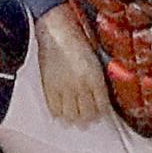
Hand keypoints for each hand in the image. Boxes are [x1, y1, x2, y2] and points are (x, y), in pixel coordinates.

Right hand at [34, 3, 112, 124]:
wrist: (57, 32)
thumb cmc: (78, 41)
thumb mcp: (95, 58)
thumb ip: (99, 77)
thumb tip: (101, 92)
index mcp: (95, 77)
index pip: (101, 105)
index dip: (102, 112)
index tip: (101, 113)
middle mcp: (80, 85)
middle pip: (86, 113)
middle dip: (89, 119)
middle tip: (89, 119)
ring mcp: (63, 88)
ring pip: (70, 115)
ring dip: (74, 119)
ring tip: (76, 119)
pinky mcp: (49, 88)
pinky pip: (54, 109)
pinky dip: (59, 114)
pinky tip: (62, 114)